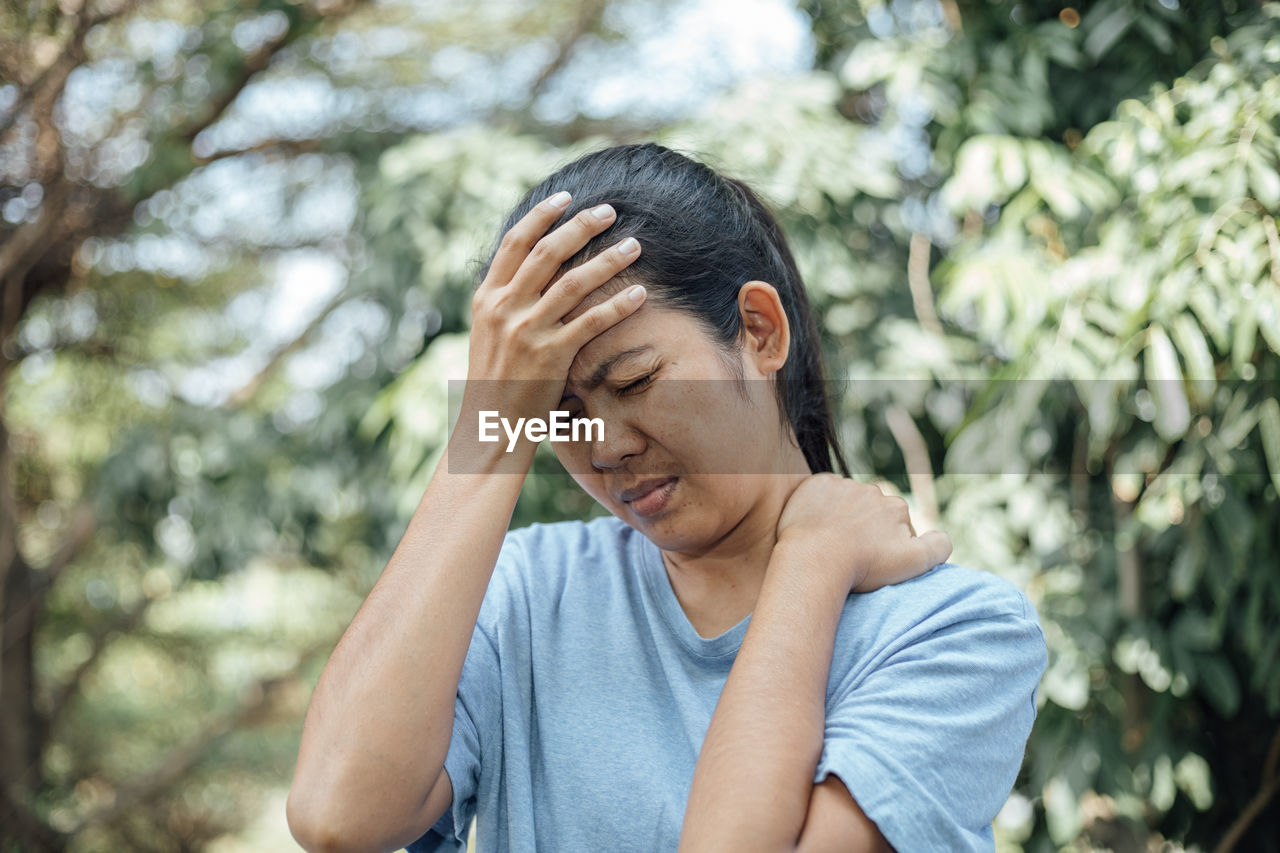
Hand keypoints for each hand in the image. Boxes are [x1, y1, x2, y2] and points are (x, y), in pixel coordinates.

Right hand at [463, 192, 645, 422]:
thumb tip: (532, 269)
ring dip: (608, 260)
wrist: (490, 426)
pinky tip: (641, 294)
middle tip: (610, 211)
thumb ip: (507, 301)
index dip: (541, 215)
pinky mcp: (550, 357)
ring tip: (634, 245)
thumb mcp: (489, 333)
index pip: (514, 243)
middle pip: (547, 252)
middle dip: (581, 226)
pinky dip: (618, 305)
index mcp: (487, 298)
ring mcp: (527, 332)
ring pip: (573, 282)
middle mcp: (504, 308)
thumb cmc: (495, 381)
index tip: (566, 197)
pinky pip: (591, 323)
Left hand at [775, 473, 951, 592]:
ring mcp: (843, 485)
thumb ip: (938, 547)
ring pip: (845, 501)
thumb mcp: (913, 562)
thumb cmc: (864, 565)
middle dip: (864, 528)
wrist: (816, 559)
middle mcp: (872, 490)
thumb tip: (941, 536)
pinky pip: (821, 492)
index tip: (871, 560)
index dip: (885, 544)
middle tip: (849, 552)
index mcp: (897, 506)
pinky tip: (814, 524)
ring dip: (841, 516)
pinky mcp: (816, 484)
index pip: (895, 524)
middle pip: (870, 511)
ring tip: (829, 542)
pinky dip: (819, 505)